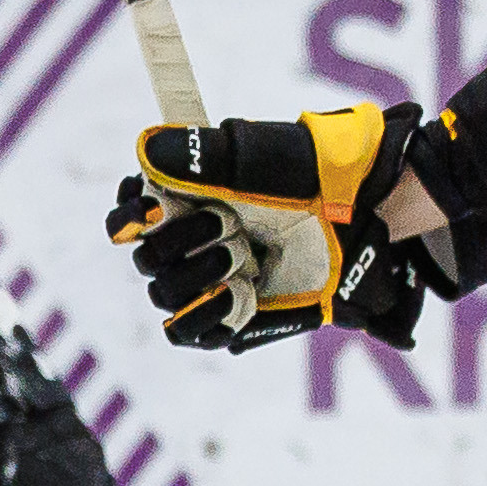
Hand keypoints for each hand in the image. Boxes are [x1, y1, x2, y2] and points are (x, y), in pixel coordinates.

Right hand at [111, 109, 424, 352]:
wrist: (359, 215)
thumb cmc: (308, 174)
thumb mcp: (250, 154)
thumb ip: (193, 152)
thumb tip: (144, 153)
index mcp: (181, 198)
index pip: (127, 215)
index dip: (130, 215)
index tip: (151, 208)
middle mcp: (188, 242)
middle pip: (145, 259)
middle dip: (181, 242)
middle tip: (228, 223)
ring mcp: (207, 281)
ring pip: (164, 295)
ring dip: (200, 275)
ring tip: (243, 256)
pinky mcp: (230, 317)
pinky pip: (190, 332)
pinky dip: (208, 313)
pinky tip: (238, 291)